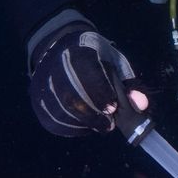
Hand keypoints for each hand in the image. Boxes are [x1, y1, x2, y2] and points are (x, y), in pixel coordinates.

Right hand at [28, 27, 148, 136]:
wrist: (59, 48)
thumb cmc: (94, 59)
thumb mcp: (114, 62)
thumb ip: (129, 83)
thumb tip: (141, 104)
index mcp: (79, 50)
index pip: (87, 72)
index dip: (100, 92)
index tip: (112, 108)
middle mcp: (55, 65)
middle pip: (71, 97)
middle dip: (93, 115)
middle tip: (108, 125)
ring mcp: (43, 84)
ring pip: (60, 112)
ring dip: (83, 124)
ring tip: (99, 125)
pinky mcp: (37, 100)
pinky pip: (52, 121)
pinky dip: (71, 128)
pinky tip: (83, 125)